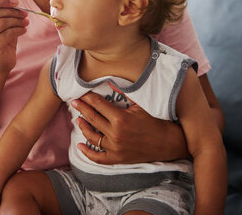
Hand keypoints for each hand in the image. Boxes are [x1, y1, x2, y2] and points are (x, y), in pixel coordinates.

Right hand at [0, 0, 27, 72]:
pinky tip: (23, 29)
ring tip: (25, 21)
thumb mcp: (1, 18)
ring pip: (0, 23)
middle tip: (25, 13)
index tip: (16, 1)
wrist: (0, 60)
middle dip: (12, 11)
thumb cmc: (1, 35)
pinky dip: (18, 30)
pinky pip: (6, 35)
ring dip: (16, 21)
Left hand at [73, 92, 188, 163]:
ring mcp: (115, 147)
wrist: (167, 142)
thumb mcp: (140, 105)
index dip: (88, 98)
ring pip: (92, 137)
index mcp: (120, 118)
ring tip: (78, 120)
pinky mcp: (117, 158)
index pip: (98, 105)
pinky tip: (80, 145)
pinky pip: (98, 157)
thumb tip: (111, 83)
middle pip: (92, 118)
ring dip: (83, 127)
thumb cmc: (155, 121)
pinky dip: (87, 152)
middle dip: (81, 108)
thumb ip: (124, 94)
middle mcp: (115, 133)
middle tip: (74, 102)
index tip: (81, 94)